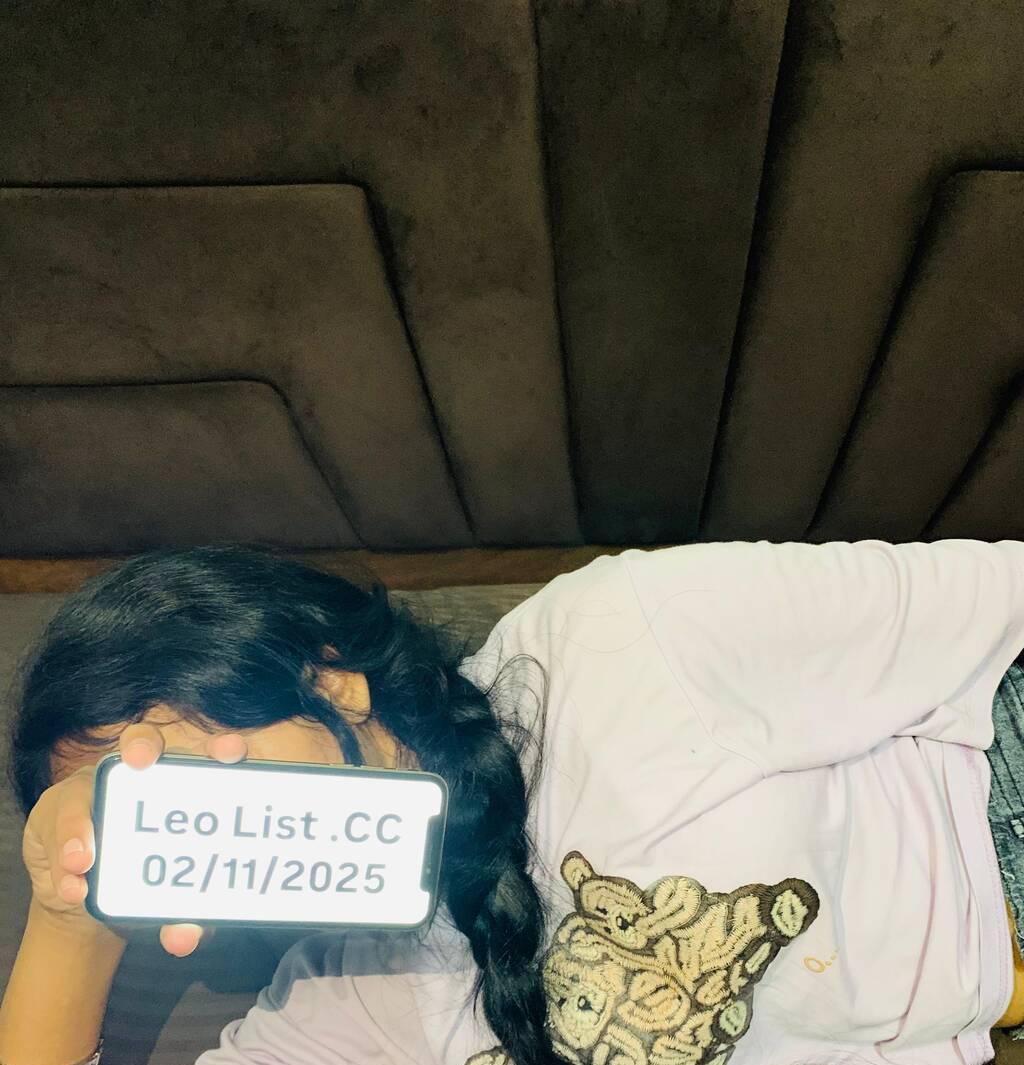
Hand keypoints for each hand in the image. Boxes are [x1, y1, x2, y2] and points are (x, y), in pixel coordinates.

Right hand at [22, 723, 248, 955]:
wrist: (91, 895)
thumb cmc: (149, 883)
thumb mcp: (174, 902)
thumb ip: (185, 918)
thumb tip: (182, 938)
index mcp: (187, 786)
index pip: (210, 756)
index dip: (221, 749)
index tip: (231, 752)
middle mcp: (142, 776)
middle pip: (145, 742)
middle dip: (144, 745)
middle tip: (141, 761)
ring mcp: (98, 788)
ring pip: (92, 781)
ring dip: (86, 819)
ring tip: (86, 859)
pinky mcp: (60, 808)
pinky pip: (62, 821)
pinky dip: (66, 854)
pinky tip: (74, 885)